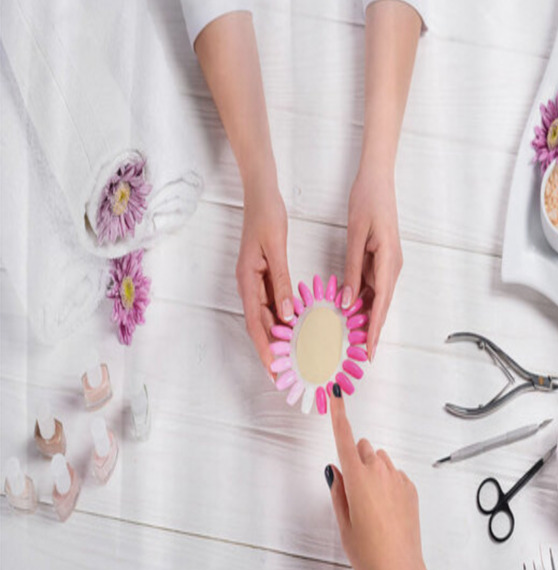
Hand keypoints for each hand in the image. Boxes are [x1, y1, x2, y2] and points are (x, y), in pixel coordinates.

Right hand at [235, 189, 293, 371]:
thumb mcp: (274, 249)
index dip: (264, 348)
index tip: (273, 370)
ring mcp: (256, 281)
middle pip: (259, 326)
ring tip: (292, 360)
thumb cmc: (266, 217)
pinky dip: (283, 320)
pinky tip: (296, 330)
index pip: (254, 324)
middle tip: (286, 375)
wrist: (261, 195)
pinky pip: (273, 304)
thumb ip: (280, 282)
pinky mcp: (265, 276)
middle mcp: (249, 284)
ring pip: (266, 317)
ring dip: (277, 339)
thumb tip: (286, 315)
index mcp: (247, 280)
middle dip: (271, 351)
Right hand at [326, 385, 439, 569]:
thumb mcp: (343, 524)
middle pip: (363, 448)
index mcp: (357, 478)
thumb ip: (338, 491)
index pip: (344, 438)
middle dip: (355, 458)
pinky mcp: (411, 489)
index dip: (338, 414)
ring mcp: (398, 479)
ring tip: (370, 506)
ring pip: (379, 460)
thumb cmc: (367, 554)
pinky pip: (394, 475)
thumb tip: (334, 469)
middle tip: (352, 491)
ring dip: (372, 471)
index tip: (336, 393)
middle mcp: (379, 471)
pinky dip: (387, 484)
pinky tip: (386, 512)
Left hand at [342, 169, 402, 360]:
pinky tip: (352, 311)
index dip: (374, 330)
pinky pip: (373, 285)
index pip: (380, 304)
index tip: (369, 351)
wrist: (378, 179)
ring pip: (377, 297)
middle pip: (381, 305)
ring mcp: (389, 263)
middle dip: (372, 331)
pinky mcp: (383, 259)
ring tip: (354, 339)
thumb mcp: (356, 238)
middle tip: (362, 354)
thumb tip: (348, 302)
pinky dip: (364, 300)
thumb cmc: (368, 202)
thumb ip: (353, 271)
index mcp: (389, 262)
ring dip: (367, 317)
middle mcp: (393, 266)